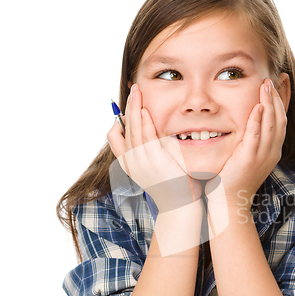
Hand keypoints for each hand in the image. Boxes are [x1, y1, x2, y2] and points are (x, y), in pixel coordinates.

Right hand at [107, 84, 201, 212]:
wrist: (180, 206)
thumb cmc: (173, 188)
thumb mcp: (156, 169)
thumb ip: (152, 153)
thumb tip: (155, 137)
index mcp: (129, 165)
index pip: (114, 139)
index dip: (118, 121)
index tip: (125, 108)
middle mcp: (131, 162)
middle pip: (123, 128)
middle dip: (127, 106)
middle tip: (133, 89)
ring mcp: (141, 161)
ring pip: (133, 129)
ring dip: (134, 107)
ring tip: (137, 91)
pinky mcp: (154, 160)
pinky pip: (146, 136)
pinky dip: (143, 122)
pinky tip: (144, 110)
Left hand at [205, 79, 286, 210]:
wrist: (230, 201)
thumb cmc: (233, 179)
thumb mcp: (246, 156)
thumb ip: (249, 140)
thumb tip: (245, 123)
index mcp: (273, 150)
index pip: (282, 120)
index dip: (283, 100)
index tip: (281, 82)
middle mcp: (272, 152)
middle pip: (281, 119)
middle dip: (278, 97)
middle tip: (273, 78)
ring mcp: (263, 156)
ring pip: (272, 124)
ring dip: (270, 103)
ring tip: (266, 85)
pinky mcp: (250, 159)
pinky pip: (257, 136)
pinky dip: (258, 120)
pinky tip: (258, 106)